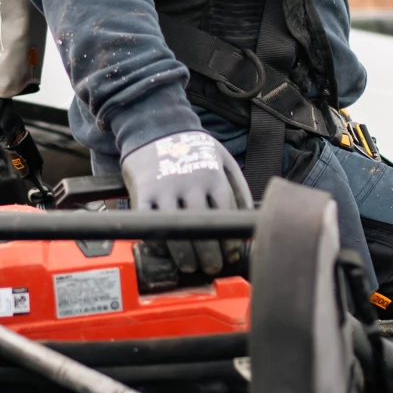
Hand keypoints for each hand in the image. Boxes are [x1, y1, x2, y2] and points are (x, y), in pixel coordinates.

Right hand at [121, 130, 251, 275]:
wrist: (154, 125)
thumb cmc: (192, 146)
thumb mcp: (222, 157)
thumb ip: (238, 184)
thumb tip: (248, 216)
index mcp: (213, 176)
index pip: (226, 215)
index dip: (229, 239)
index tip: (229, 253)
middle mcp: (191, 183)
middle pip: (204, 227)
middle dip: (210, 254)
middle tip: (213, 267)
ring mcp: (165, 188)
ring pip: (177, 229)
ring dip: (185, 254)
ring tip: (191, 266)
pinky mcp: (143, 191)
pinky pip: (149, 222)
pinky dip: (156, 240)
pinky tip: (164, 250)